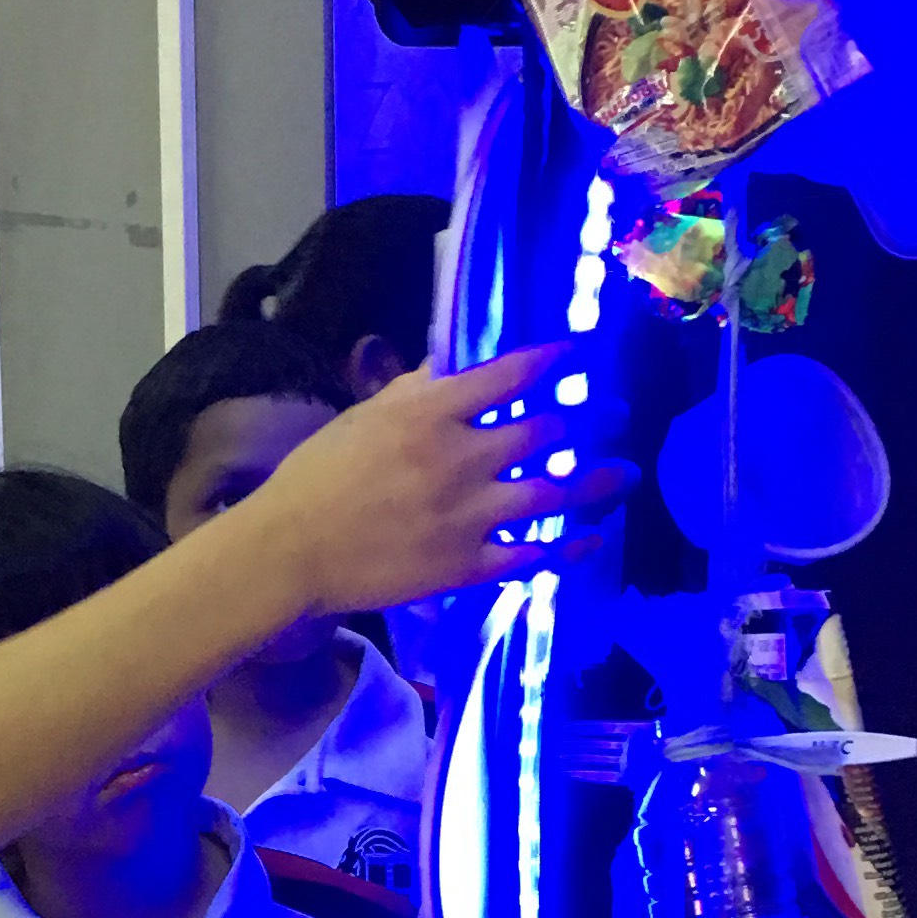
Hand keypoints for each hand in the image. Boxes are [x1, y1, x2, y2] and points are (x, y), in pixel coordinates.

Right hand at [253, 344, 629, 617]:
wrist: (290, 551)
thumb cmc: (316, 477)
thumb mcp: (362, 417)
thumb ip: (413, 390)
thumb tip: (450, 365)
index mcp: (432, 413)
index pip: (510, 375)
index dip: (555, 360)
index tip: (582, 352)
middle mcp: (461, 458)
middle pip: (547, 429)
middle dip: (591, 416)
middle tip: (618, 411)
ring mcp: (468, 515)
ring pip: (552, 494)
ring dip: (596, 482)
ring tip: (626, 473)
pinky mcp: (466, 565)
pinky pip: (531, 556)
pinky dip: (567, 549)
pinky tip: (591, 541)